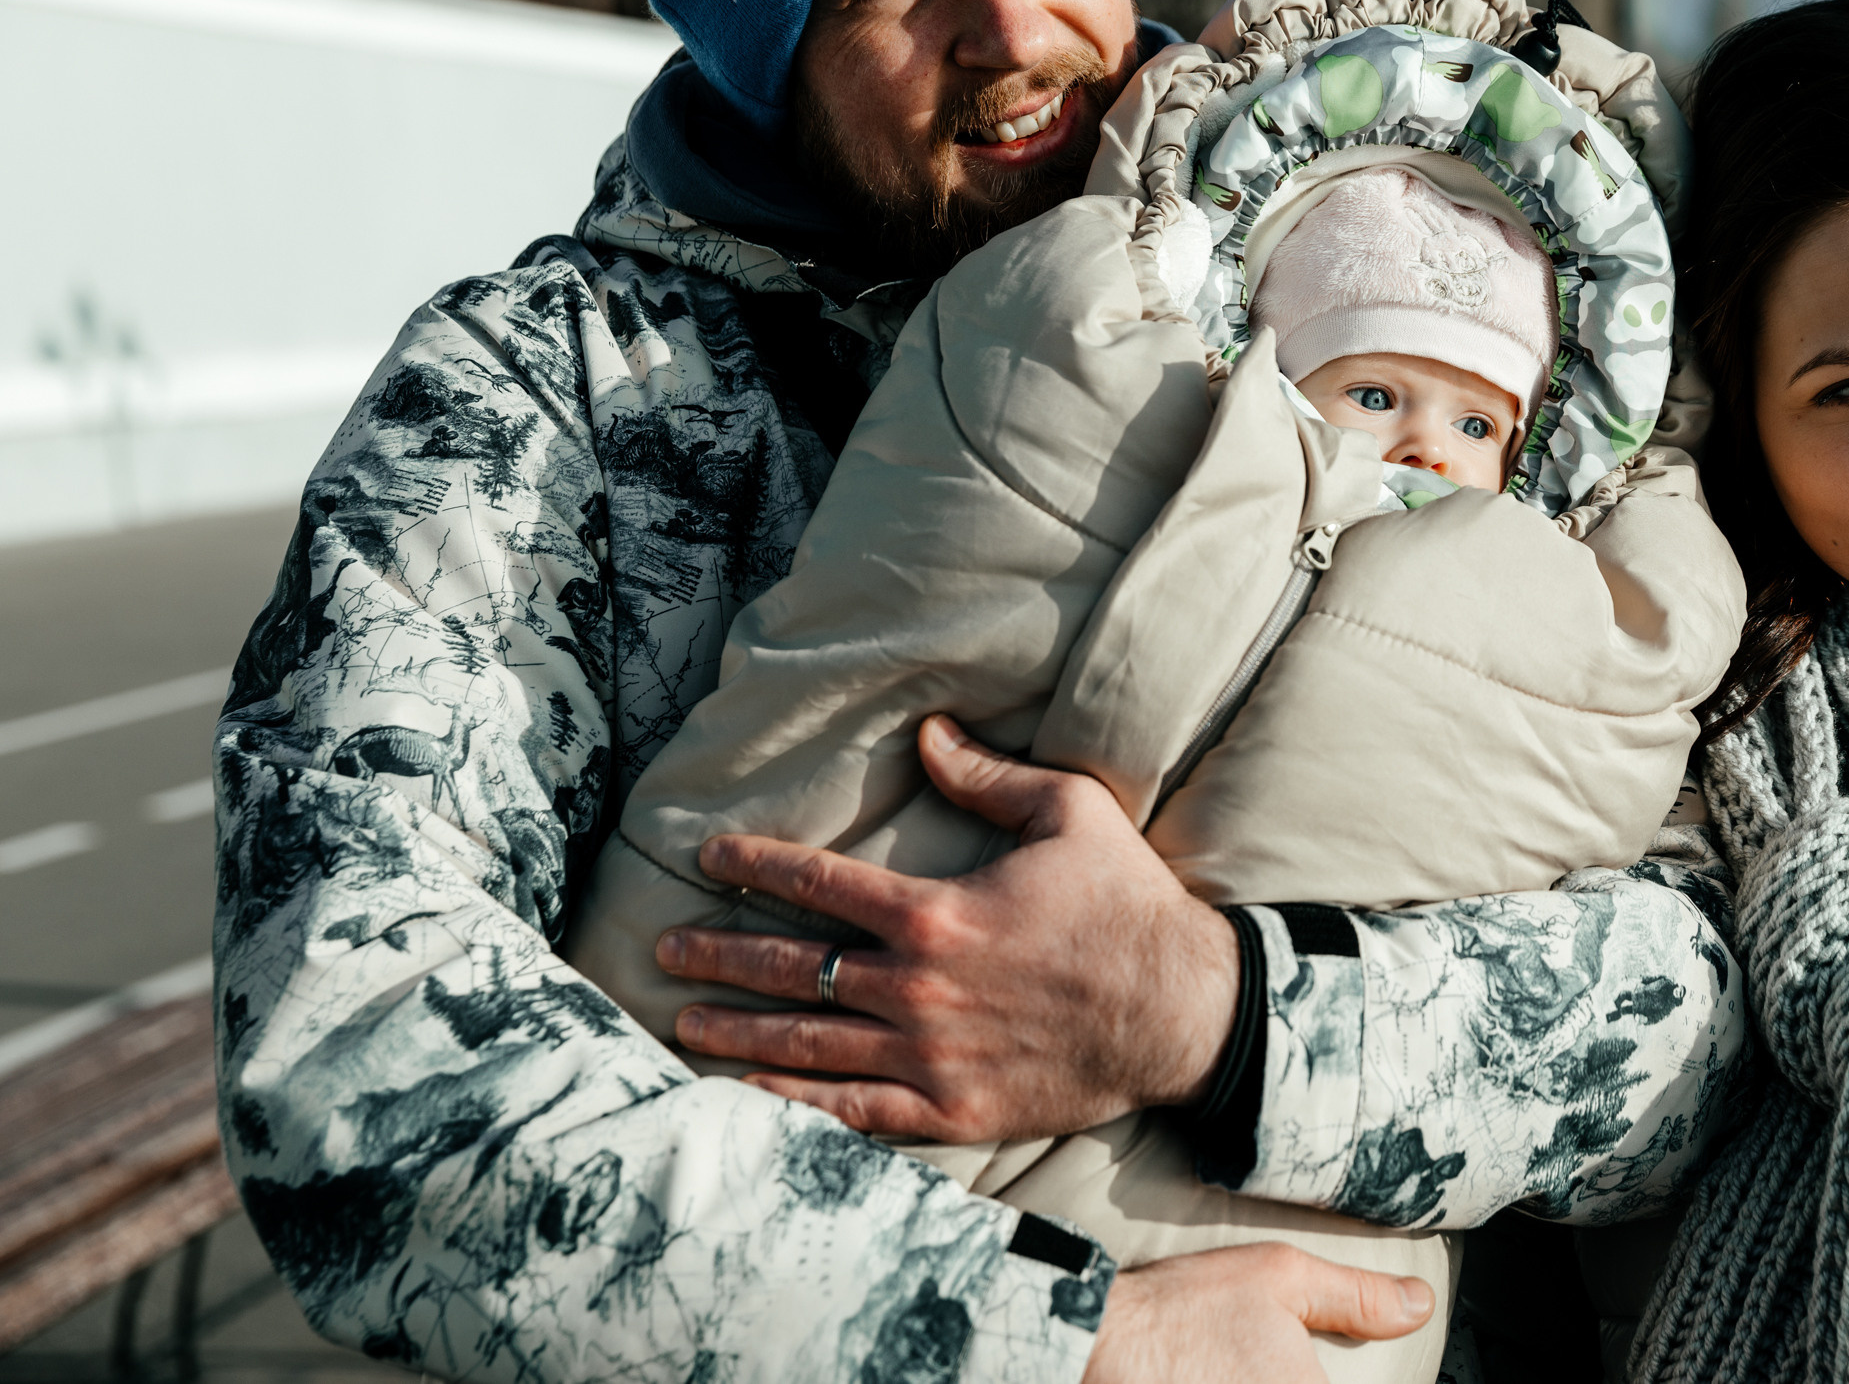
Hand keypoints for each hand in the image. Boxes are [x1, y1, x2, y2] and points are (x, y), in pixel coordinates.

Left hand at [657, 715, 1240, 1140]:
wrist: (1183, 1012)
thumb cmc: (1128, 906)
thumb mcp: (1070, 813)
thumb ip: (989, 774)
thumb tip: (927, 734)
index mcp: (936, 912)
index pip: (818, 882)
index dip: (755, 864)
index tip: (709, 856)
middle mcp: (917, 987)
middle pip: (790, 967)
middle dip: (719, 953)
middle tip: (665, 947)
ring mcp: (929, 1056)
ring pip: (806, 1044)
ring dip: (736, 1030)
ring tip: (683, 1019)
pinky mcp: (952, 1110)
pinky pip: (854, 1113)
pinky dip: (795, 1108)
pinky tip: (750, 1097)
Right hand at [1084, 1246, 1433, 1383]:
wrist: (1096, 1344)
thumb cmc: (1184, 1310)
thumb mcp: (1279, 1277)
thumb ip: (1356, 1297)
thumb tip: (1419, 1306)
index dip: (1334, 1382)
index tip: (1313, 1370)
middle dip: (1306, 1383)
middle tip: (1269, 1364)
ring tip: (1248, 1370)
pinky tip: (1228, 1382)